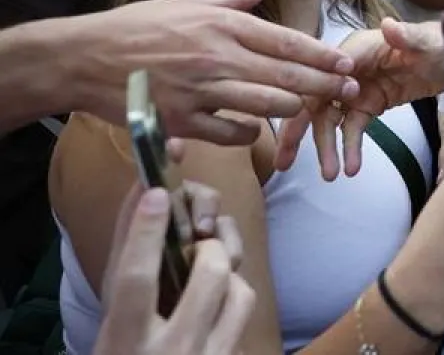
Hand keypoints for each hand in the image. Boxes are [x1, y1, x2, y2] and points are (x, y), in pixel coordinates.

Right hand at [71, 0, 358, 146]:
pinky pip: (231, 133)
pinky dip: (248, 133)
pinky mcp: (184, 121)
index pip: (286, 41)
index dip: (321, 54)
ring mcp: (202, 92)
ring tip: (308, 108)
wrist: (85, 58)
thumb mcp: (188, 2)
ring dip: (291, 109)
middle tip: (349, 90)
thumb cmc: (138, 26)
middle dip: (323, 84)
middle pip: (286, 75)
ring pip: (265, 105)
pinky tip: (256, 130)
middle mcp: (218, 58)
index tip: (346, 62)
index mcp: (223, 26)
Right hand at [94, 187, 255, 354]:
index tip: (156, 191)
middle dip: (213, 246)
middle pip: (208, 277)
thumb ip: (127, 276)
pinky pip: (245, 321)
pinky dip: (235, 305)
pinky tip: (218, 309)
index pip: (135, 278)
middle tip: (203, 241)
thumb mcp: (111, 331)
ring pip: (242, 295)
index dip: (146, 232)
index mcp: (123, 343)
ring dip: (232, 277)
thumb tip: (143, 202)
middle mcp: (168, 353)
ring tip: (212, 280)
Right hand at [273, 16, 443, 177]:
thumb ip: (407, 36)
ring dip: (327, 147)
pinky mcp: (370, 105)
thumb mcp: (427, 42)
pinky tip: (351, 168)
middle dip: (298, 129)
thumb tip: (390, 26)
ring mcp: (358, 89)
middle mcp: (349, 69)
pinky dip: (351, 148)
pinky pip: (354, 129)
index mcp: (356, 49)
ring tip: (330, 175)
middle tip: (285, 160)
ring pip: (332, 120)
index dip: (305, 96)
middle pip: (316, 99)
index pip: (321, 73)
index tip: (291, 125)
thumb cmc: (440, 43)